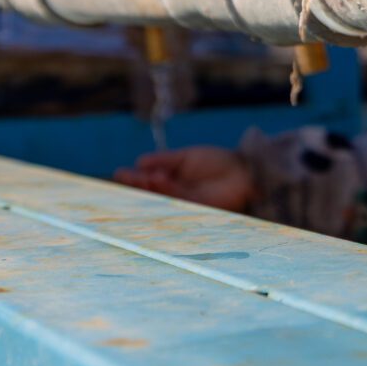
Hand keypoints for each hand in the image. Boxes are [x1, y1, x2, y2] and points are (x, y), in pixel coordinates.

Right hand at [115, 147, 255, 213]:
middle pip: (151, 192)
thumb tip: (139, 161)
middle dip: (137, 185)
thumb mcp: (188, 157)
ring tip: (143, 175)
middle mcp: (175, 194)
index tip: (120, 173)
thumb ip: (165, 160)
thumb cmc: (219, 162)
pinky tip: (159, 178)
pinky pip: (177, 200)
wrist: (246, 170)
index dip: (134, 179)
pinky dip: (168, 189)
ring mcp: (185, 202)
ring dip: (150, 186)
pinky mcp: (197, 208)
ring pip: (161, 197)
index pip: (148, 182)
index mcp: (171, 182)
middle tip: (123, 176)